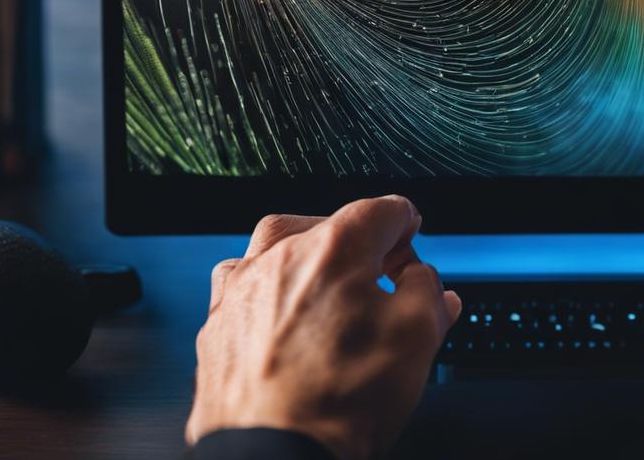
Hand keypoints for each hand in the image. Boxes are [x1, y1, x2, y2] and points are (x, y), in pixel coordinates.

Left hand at [185, 196, 460, 458]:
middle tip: (382, 269)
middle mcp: (279, 259)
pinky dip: (270, 291)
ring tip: (330, 284)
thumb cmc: (338, 402)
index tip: (410, 234)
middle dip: (360, 242)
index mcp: (333, 250)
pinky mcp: (216, 327)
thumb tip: (423, 281)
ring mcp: (240, 292)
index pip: (380, 210)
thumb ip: (427, 293)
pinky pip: (245, 288)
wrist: (274, 457)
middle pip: (328, 225)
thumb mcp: (418, 338)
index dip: (405, 221)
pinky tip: (285, 313)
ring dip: (308, 256)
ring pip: (276, 248)